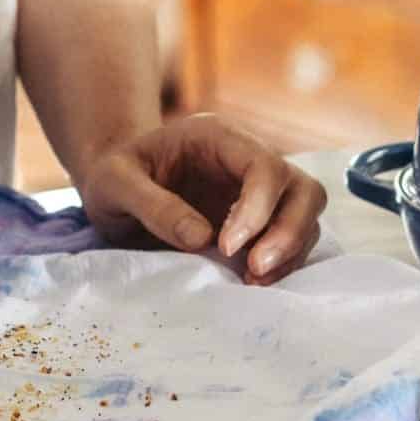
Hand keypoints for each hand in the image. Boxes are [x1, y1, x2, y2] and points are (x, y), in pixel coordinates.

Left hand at [75, 112, 325, 284]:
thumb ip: (152, 205)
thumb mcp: (114, 183)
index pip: (263, 166)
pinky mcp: (261, 220)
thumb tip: (201, 239)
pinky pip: (293, 238)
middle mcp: (248, 159)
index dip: (256, 208)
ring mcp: (259, 190)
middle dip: (288, 232)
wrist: (116, 186)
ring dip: (290, 251)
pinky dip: (284, 262)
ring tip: (252, 283)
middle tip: (253, 269)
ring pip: (306, 214)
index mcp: (217, 136)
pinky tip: (253, 282)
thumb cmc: (113, 176)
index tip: (226, 247)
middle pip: (302, 188)